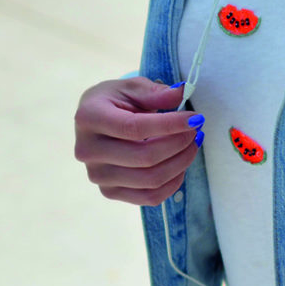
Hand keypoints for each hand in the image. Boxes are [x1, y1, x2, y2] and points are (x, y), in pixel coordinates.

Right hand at [74, 77, 203, 205]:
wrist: (97, 123)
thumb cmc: (116, 102)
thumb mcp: (132, 88)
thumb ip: (155, 92)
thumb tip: (181, 93)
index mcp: (89, 118)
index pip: (135, 128)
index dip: (170, 125)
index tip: (196, 118)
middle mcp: (87, 150)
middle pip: (145, 157)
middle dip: (180, 144)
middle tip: (197, 131)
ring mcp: (97, 175)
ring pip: (151, 180)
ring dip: (181, 162)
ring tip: (192, 145)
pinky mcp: (110, 192)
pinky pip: (150, 197)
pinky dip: (173, 182)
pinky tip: (181, 164)